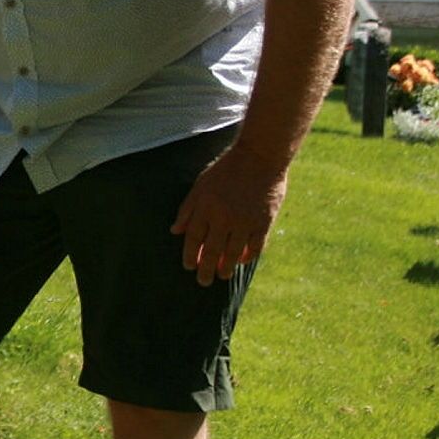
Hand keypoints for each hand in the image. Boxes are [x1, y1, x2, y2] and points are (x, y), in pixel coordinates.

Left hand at [171, 142, 287, 284]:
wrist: (260, 156)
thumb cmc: (227, 170)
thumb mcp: (201, 185)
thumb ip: (187, 209)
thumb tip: (174, 231)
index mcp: (205, 207)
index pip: (193, 238)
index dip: (189, 255)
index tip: (189, 266)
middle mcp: (223, 217)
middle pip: (211, 251)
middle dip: (206, 269)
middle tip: (203, 281)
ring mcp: (245, 221)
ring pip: (233, 253)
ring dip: (226, 267)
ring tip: (222, 276)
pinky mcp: (264, 222)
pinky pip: (255, 247)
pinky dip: (247, 256)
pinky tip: (241, 261)